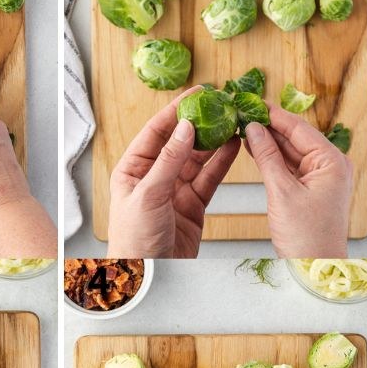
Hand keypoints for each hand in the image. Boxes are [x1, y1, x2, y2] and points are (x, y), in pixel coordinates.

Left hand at [107, 90, 239, 257]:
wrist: (148, 274)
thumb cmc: (134, 239)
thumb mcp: (148, 195)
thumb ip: (169, 161)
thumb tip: (185, 128)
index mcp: (132, 169)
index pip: (156, 132)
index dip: (176, 110)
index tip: (198, 92)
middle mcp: (153, 176)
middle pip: (180, 142)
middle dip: (200, 123)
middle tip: (222, 104)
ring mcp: (174, 190)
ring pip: (198, 158)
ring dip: (215, 140)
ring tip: (233, 120)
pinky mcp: (192, 205)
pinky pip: (209, 178)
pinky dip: (222, 163)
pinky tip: (234, 145)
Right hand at [244, 106, 352, 257]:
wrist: (313, 268)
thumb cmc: (306, 236)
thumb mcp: (282, 192)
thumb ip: (267, 157)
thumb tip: (252, 129)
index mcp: (332, 161)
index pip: (298, 128)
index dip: (273, 114)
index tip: (251, 102)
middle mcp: (330, 165)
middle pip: (295, 137)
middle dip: (269, 126)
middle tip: (242, 113)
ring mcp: (321, 178)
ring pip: (291, 151)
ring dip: (268, 142)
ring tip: (242, 127)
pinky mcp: (311, 189)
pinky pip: (290, 167)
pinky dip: (272, 159)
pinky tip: (254, 148)